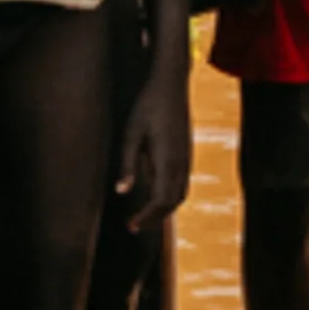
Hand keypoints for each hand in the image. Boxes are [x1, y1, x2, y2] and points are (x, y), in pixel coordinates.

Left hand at [118, 62, 193, 225]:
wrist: (171, 83)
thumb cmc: (147, 106)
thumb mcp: (131, 134)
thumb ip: (128, 164)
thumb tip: (121, 192)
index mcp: (168, 160)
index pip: (161, 201)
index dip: (147, 218)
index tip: (130, 226)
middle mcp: (182, 162)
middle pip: (173, 202)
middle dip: (155, 218)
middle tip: (134, 226)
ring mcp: (187, 157)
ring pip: (180, 193)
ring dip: (163, 208)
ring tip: (143, 215)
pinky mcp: (186, 151)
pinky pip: (181, 181)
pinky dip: (168, 194)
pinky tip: (152, 190)